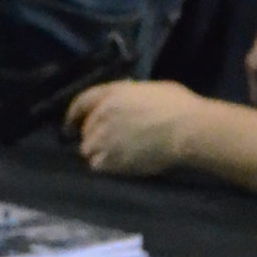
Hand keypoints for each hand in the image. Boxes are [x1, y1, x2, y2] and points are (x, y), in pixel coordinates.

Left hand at [67, 79, 199, 176]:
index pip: (81, 103)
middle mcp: (100, 115)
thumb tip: (126, 101)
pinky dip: (105, 166)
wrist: (186, 129)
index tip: (70, 123)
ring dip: (98, 151)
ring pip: (88, 149)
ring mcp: (102, 139)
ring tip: (114, 155)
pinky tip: (119, 165)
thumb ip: (129, 95)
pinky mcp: (109, 160)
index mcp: (110, 94)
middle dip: (92, 135)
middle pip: (85, 129)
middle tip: (107, 142)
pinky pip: (98, 165)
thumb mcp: (149, 90)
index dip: (73, 114)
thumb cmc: (176, 105)